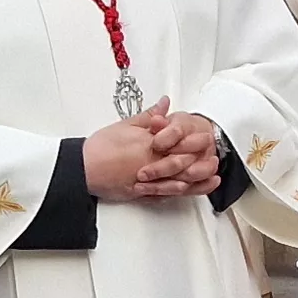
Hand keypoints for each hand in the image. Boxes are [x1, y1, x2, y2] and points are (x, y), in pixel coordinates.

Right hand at [83, 102, 209, 202]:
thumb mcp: (125, 125)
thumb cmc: (100, 146)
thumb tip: (165, 103)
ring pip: (178, 181)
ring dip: (198, 179)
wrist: (82, 168)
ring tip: (213, 177)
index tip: (206, 138)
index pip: (177, 141)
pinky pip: (165, 194)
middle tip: (216, 158)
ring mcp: (147, 180)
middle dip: (202, 161)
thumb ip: (149, 116)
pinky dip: (180, 192)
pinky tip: (191, 190)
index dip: (194, 140)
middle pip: (183, 162)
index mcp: (148, 143)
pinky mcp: (141, 193)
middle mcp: (151, 163)